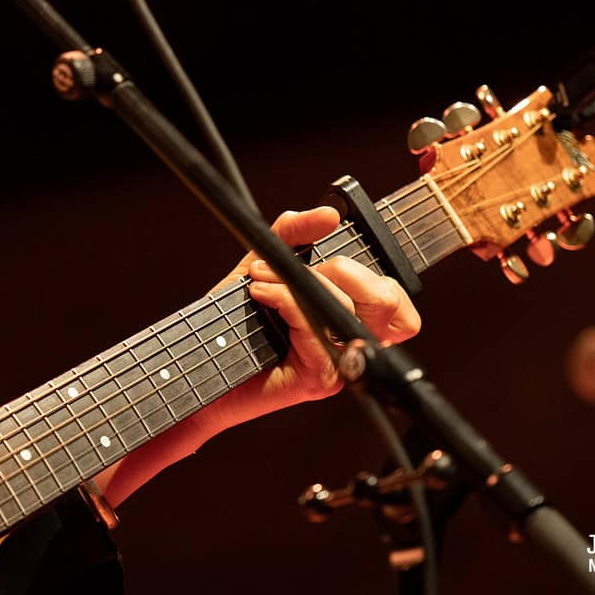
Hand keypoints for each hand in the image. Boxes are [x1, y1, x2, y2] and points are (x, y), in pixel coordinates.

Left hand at [231, 206, 422, 415]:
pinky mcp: (320, 379)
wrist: (203, 365)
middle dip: (337, 268)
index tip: (319, 253)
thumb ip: (294, 234)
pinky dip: (285, 300)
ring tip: (262, 280)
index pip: (392, 291)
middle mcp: (354, 344)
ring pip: (348, 308)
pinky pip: (316, 326)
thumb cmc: (234, 320)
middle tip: (288, 268)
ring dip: (299, 281)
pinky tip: (259, 295)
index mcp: (352, 318)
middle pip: (384, 298)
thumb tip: (330, 214)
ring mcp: (340, 364)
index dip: (360, 265)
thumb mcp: (264, 263)